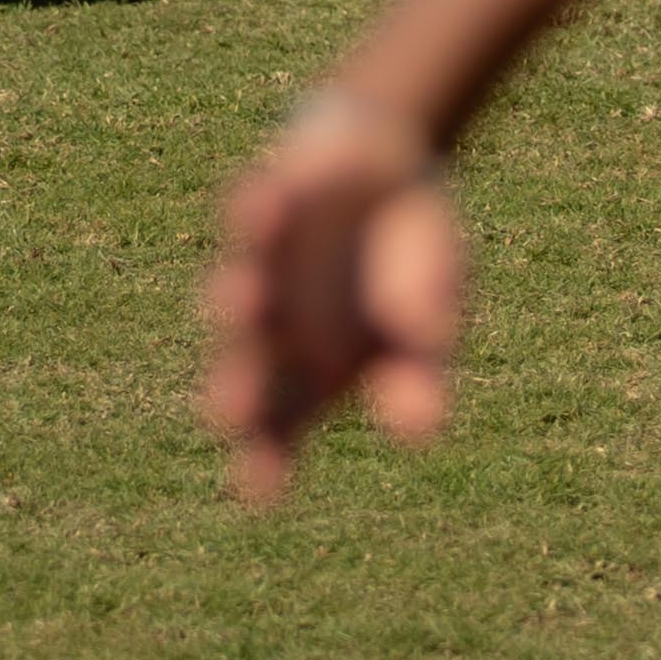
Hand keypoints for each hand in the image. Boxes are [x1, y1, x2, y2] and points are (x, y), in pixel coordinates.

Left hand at [200, 97, 462, 506]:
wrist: (390, 167)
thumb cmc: (409, 264)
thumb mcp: (430, 321)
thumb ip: (418, 370)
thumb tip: (416, 432)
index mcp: (313, 367)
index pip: (282, 423)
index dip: (267, 456)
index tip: (258, 492)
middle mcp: (275, 322)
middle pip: (247, 362)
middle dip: (239, 385)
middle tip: (230, 413)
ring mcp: (267, 259)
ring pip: (241, 283)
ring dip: (239, 294)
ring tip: (240, 304)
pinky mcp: (270, 197)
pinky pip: (259, 203)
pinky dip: (261, 206)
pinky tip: (265, 205)